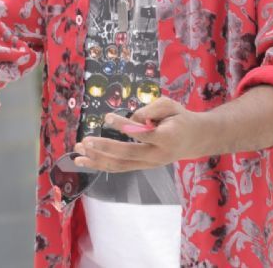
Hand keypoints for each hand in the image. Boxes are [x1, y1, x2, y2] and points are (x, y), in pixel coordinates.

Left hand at [73, 98, 206, 171]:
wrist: (194, 139)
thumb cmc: (179, 118)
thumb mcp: (170, 105)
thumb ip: (151, 109)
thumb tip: (131, 120)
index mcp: (167, 138)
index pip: (142, 134)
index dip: (124, 126)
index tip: (107, 117)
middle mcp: (157, 155)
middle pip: (127, 154)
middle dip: (104, 148)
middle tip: (85, 141)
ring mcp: (149, 164)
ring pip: (120, 165)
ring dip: (97, 159)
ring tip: (77, 152)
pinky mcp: (142, 166)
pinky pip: (120, 167)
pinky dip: (101, 164)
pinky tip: (84, 160)